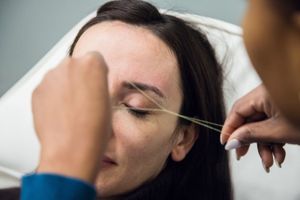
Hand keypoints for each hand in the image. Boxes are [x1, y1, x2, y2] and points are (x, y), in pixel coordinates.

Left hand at [32, 52, 110, 182]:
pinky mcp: (37, 90)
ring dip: (66, 86)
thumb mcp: (108, 102)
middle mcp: (69, 65)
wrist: (72, 148)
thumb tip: (93, 85)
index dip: (98, 73)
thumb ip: (99, 85)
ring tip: (72, 109)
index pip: (96, 58)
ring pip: (61, 77)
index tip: (97, 84)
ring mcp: (51, 77)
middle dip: (80, 78)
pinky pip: (48, 88)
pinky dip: (53, 97)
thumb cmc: (94, 129)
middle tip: (85, 98)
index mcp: (92, 64)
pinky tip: (61, 113)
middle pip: (76, 66)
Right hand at [220, 84, 299, 171]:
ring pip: (261, 124)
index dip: (229, 128)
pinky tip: (280, 155)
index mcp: (263, 93)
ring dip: (264, 144)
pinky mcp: (285, 109)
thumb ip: (251, 136)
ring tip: (270, 162)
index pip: (237, 110)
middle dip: (248, 140)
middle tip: (242, 156)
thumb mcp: (279, 131)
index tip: (225, 143)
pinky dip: (274, 140)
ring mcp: (277, 102)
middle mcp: (267, 95)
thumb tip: (230, 142)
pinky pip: (272, 123)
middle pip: (249, 118)